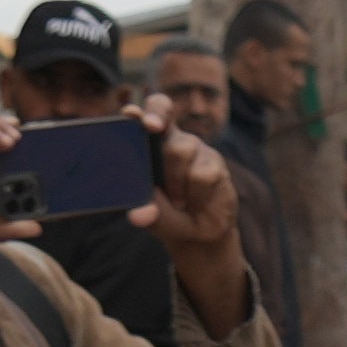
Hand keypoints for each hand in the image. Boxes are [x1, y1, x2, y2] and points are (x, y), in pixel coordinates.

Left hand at [149, 114, 246, 328]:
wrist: (202, 236)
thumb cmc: (169, 217)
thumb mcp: (154, 219)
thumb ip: (147, 213)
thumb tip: (140, 216)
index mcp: (148, 144)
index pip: (145, 114)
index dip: (139, 111)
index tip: (131, 115)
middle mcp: (171, 139)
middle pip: (162, 115)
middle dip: (155, 119)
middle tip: (150, 127)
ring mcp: (194, 149)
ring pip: (181, 150)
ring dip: (175, 181)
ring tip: (177, 201)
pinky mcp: (215, 165)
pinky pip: (204, 174)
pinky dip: (197, 195)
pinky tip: (196, 202)